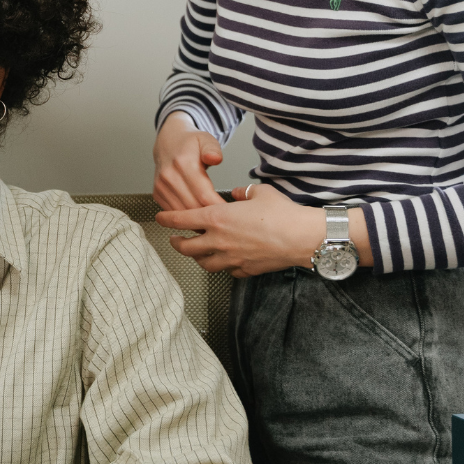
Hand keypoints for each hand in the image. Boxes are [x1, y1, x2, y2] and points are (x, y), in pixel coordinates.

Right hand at [153, 113, 226, 211]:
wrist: (168, 143)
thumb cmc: (189, 144)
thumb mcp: (206, 140)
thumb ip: (213, 149)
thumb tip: (215, 158)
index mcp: (183, 163)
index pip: (203, 195)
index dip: (218, 206)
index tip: (231, 212)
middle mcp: (169, 176)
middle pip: (193, 207)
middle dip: (210, 217)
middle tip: (225, 220)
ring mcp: (161, 187)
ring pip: (182, 213)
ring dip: (198, 220)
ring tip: (213, 222)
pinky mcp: (157, 194)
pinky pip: (174, 212)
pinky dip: (186, 218)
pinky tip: (198, 218)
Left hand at [155, 183, 370, 276]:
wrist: (303, 237)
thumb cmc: (283, 213)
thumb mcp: (259, 192)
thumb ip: (243, 192)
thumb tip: (238, 193)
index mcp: (218, 217)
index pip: (182, 219)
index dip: (167, 219)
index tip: (160, 218)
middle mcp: (219, 240)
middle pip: (187, 247)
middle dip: (176, 243)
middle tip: (174, 239)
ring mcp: (231, 258)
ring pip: (204, 263)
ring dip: (197, 257)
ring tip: (196, 253)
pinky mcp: (245, 270)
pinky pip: (227, 270)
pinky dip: (222, 265)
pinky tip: (225, 261)